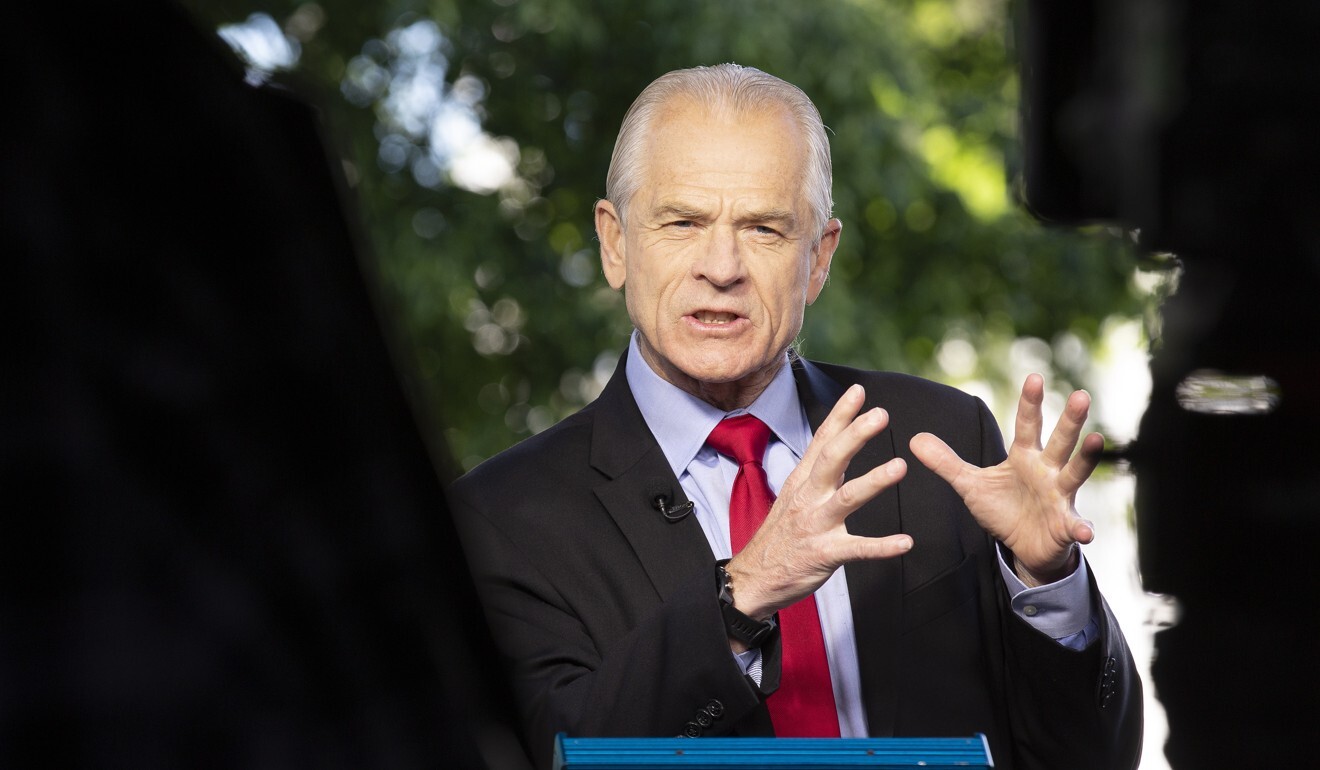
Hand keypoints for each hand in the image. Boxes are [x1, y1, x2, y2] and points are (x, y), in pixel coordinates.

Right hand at [724, 384, 912, 623]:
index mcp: (802, 482)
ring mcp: (816, 525)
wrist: (755, 578)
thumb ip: (815, 472)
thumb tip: (837, 445)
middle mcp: (809, 498)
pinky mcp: (824, 554)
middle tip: (881, 415)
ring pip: (847, 498)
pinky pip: (857, 549)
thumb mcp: (792, 496)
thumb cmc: (780, 537)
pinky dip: (882, 547)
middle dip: (856, 435)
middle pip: (832, 459)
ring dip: (874, 481)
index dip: (840, 415)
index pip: (822, 441)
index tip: (859, 391)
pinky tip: (905, 542)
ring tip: (900, 466)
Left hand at [909, 374, 1101, 585]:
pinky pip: (1075, 525)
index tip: (1035, 377)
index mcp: (1025, 457)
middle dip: (1070, 420)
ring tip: (1096, 440)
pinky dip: (1082, 528)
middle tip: (1081, 395)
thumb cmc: (1003, 509)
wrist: (1023, 545)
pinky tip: (1086, 531)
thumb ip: (946, 462)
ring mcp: (1059, 497)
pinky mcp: (1065, 525)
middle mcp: (1047, 471)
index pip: (1028, 425)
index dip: (1030, 402)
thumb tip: (914, 439)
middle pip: (1060, 441)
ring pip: (1075, 473)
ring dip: (1086, 458)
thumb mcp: (970, 484)